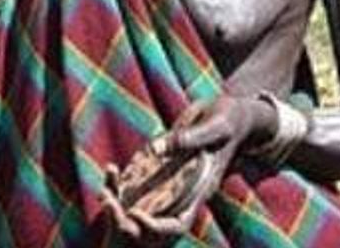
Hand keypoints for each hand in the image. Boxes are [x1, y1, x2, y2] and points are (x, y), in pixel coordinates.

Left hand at [101, 95, 277, 244]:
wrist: (232, 113)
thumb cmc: (229, 118)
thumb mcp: (216, 124)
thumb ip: (192, 136)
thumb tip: (161, 147)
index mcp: (203, 186)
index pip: (180, 222)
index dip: (157, 227)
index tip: (137, 216)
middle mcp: (189, 188)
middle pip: (160, 220)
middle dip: (134, 221)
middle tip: (110, 205)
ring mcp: (179, 177)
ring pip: (151, 202)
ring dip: (128, 202)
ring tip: (107, 193)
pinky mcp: (171, 164)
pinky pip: (148, 179)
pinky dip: (132, 180)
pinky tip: (114, 172)